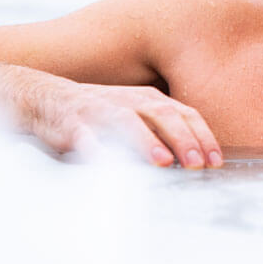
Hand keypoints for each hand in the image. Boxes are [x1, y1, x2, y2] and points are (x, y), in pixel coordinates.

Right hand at [23, 82, 223, 168]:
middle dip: (183, 139)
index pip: (185, 114)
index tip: (215, 160)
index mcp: (149, 99)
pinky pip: (86, 134)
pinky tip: (105, 160)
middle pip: (163, 115)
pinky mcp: (74, 122)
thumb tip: (194, 161)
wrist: (47, 99)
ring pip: (128, 121)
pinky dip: (97, 147)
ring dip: (146, 141)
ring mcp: (101, 109)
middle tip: (197, 164)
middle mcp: (129, 101)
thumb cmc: (100, 114)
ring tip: (161, 161)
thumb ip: (163, 133)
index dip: (203, 136)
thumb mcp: (137, 117)